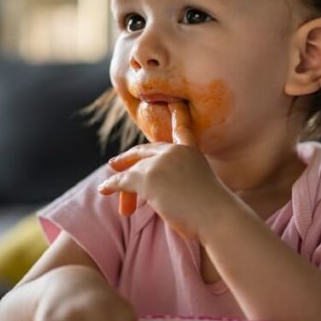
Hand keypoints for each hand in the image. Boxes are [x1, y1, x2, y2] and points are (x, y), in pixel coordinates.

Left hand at [99, 102, 230, 238]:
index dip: (177, 115)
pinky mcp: (148, 177)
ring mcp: (161, 162)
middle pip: (145, 153)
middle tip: (115, 164)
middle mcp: (175, 151)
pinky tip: (104, 190)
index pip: (182, 129)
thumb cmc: (214, 213)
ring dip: (121, 183)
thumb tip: (166, 190)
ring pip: (133, 170)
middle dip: (129, 159)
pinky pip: (122, 180)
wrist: (216, 218)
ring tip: (108, 189)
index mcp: (192, 151)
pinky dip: (111, 186)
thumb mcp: (202, 188)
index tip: (174, 102)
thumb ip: (184, 180)